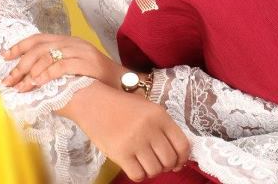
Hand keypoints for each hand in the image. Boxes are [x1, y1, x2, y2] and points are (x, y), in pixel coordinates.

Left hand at [0, 33, 121, 91]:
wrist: (119, 82)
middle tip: (9, 79)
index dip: (20, 46)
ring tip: (21, 85)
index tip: (4, 56)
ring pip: (48, 56)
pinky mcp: (87, 62)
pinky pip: (61, 65)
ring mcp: (80, 51)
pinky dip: (46, 74)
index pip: (39, 38)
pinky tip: (38, 83)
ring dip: (31, 72)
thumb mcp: (73, 66)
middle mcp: (73, 42)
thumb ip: (55, 65)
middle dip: (21, 64)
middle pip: (40, 47)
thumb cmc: (94, 78)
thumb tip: (29, 76)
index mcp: (68, 41)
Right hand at [65, 80, 190, 180]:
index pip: (182, 145)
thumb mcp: (148, 108)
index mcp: (160, 115)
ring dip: (152, 170)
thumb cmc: (123, 105)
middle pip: (169, 160)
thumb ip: (163, 127)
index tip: (178, 162)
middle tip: (158, 162)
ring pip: (155, 170)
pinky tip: (134, 165)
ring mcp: (135, 141)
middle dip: (167, 166)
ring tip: (145, 162)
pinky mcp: (120, 153)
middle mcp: (150, 128)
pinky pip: (138, 175)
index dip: (183, 158)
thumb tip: (177, 156)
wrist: (94, 101)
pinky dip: (139, 174)